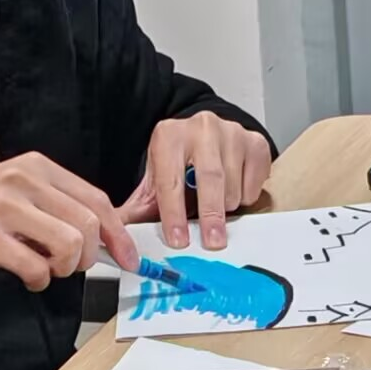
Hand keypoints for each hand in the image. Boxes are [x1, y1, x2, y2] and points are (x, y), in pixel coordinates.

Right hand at [0, 153, 137, 288]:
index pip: (96, 199)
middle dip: (90, 255)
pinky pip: (38, 268)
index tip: (130, 258)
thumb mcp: (20, 196)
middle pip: (90, 223)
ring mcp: (3, 206)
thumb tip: (107, 238)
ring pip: (71, 244)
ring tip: (45, 268)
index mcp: (35, 167)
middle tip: (72, 266)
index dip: (119, 233)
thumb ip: (59, 208)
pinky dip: (39, 281)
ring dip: (65, 268)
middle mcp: (21, 180)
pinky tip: (26, 276)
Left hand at [118, 113, 272, 248]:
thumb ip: (137, 211)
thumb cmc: (179, 166)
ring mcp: (231, 132)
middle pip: (210, 179)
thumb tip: (114, 236)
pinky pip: (254, 184)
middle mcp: (201, 127)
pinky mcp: (256, 142)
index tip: (178, 241)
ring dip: (226, 208)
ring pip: (233, 185)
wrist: (206, 138)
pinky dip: (245, 197)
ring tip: (216, 207)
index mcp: (168, 136)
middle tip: (212, 242)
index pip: (171, 180)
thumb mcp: (154, 184)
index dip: (174, 214)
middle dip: (210, 215)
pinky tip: (233, 190)